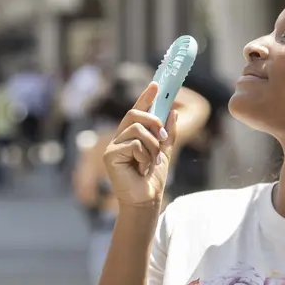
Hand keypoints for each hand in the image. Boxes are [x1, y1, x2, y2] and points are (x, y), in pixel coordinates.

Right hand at [103, 83, 177, 207]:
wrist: (147, 199)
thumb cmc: (153, 179)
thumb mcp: (165, 152)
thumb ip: (168, 134)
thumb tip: (173, 112)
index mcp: (131, 136)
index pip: (137, 111)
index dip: (146, 98)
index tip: (156, 85)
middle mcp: (119, 138)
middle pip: (135, 115)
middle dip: (153, 123)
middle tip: (162, 137)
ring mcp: (113, 146)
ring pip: (137, 130)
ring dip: (152, 147)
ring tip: (151, 162)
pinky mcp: (110, 155)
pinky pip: (134, 144)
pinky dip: (144, 156)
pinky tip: (141, 168)